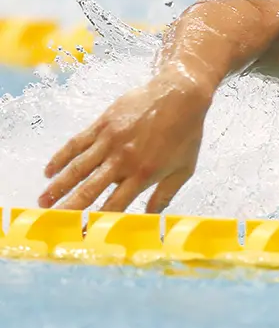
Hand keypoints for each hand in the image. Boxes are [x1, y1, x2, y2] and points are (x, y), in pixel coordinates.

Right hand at [38, 72, 213, 212]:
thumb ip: (165, 195)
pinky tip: (49, 170)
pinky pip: (77, 143)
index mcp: (143, 174)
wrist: (180, 95)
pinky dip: (61, 157)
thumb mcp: (184, 170)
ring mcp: (110, 141)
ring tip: (43, 200)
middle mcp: (123, 160)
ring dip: (58, 185)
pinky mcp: (103, 124)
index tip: (84, 232)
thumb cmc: (186, 134)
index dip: (99, 220)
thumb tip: (152, 219)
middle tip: (52, 220)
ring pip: (78, 167)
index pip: (115, 204)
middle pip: (90, 189)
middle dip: (70, 206)